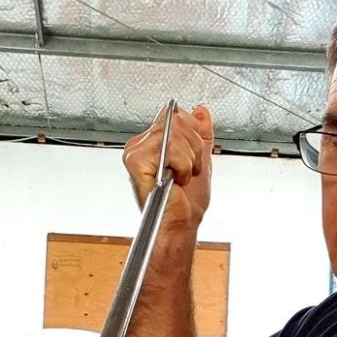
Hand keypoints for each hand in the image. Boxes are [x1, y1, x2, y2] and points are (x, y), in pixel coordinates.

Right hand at [122, 105, 214, 230]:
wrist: (180, 224)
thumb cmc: (185, 204)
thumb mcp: (200, 159)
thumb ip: (200, 133)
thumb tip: (201, 112)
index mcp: (152, 142)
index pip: (174, 114)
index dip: (193, 133)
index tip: (193, 157)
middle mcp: (141, 144)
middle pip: (175, 119)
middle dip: (193, 147)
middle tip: (189, 170)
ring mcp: (136, 151)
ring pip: (174, 133)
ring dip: (188, 160)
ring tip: (181, 177)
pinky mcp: (136, 160)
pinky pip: (170, 148)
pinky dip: (181, 166)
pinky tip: (174, 180)